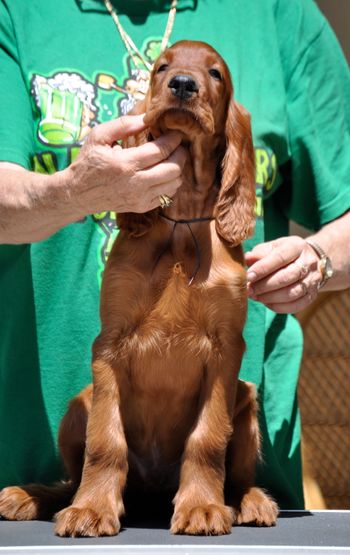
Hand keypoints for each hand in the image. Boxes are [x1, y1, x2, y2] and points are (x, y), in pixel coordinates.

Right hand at [65, 114, 185, 215]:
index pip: (161, 150)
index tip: (177, 133)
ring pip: (174, 184)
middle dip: (181, 154)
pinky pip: (167, 196)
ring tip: (172, 159)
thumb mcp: (99, 136)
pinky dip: (171, 184)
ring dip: (178, 170)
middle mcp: (136, 183)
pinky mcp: (142, 207)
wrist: (78, 193)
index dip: (174, 140)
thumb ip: (123, 125)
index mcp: (125, 163)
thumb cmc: (88, 162)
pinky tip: (163, 174)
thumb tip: (147, 118)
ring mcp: (140, 198)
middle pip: (173, 169)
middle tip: (178, 146)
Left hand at [245, 236, 322, 312]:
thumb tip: (247, 258)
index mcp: (296, 247)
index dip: (262, 268)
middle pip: (286, 277)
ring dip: (269, 297)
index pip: (279, 258)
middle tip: (248, 290)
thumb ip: (259, 252)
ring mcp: (312, 280)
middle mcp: (308, 263)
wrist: (309, 261)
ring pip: (291, 293)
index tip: (248, 277)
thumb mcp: (273, 247)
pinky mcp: (312, 295)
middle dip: (264, 286)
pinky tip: (266, 302)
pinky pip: (295, 306)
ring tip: (255, 296)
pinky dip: (278, 307)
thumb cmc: (284, 254)